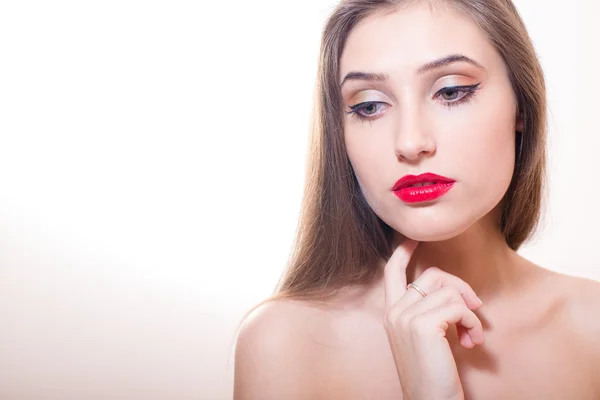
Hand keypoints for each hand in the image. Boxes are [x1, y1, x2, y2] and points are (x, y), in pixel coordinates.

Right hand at [383, 239, 484, 399]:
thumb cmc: (431, 374)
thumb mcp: (422, 338)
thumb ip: (425, 312)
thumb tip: (450, 290)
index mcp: (390, 313)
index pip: (391, 271)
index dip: (403, 250)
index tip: (415, 238)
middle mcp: (394, 311)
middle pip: (431, 275)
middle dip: (459, 286)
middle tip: (474, 306)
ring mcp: (406, 317)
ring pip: (448, 290)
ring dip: (470, 312)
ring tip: (472, 335)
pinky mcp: (423, 325)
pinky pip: (459, 307)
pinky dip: (473, 322)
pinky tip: (472, 341)